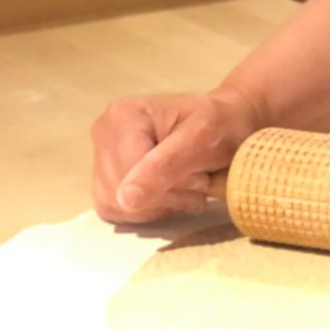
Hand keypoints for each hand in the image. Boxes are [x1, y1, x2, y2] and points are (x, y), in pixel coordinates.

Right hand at [90, 88, 263, 223]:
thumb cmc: (220, 126)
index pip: (127, 172)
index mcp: (122, 115)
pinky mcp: (108, 181)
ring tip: (189, 189)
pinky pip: (118, 213)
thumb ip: (165, 166)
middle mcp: (105, 134)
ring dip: (159, 206)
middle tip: (198, 183)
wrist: (227, 126)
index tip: (200, 177)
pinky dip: (149, 211)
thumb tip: (127, 199)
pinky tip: (174, 197)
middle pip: (119, 191)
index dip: (163, 186)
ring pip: (116, 206)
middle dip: (164, 196)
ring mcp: (102, 159)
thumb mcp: (202, 139)